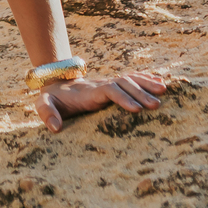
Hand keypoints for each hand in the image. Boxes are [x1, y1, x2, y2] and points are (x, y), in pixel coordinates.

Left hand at [34, 69, 165, 133]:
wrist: (54, 84)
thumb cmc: (51, 99)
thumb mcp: (43, 106)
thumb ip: (47, 114)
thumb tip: (55, 128)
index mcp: (88, 92)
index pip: (108, 91)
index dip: (122, 97)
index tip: (136, 109)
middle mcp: (100, 85)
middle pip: (123, 83)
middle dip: (140, 93)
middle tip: (156, 105)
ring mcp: (107, 84)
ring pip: (129, 79)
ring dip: (146, 84)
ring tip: (164, 91)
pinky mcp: (112, 86)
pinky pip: (131, 80)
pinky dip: (146, 79)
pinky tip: (160, 82)